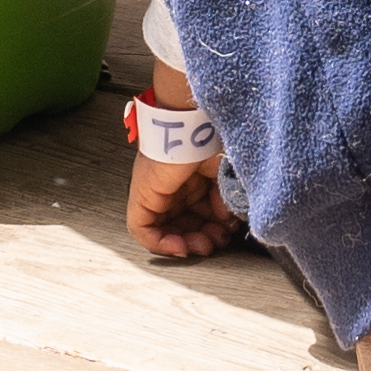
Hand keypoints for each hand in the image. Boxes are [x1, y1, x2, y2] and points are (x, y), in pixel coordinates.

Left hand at [123, 67, 234, 261]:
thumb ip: (228, 200)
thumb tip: (228, 221)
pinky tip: (181, 246)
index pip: (199, 212)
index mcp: (193, 178)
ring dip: (186, 242)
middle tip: (217, 241)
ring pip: (165, 229)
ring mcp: (156, 191)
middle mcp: (173, 186)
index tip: (228, 232)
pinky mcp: (142, 195)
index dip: (214, 227)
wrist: (196, 124)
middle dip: (203, 237)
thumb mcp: (227, 176)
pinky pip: (142, 228)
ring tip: (203, 244)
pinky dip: (160, 243)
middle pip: (183, 223)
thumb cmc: (213, 140)